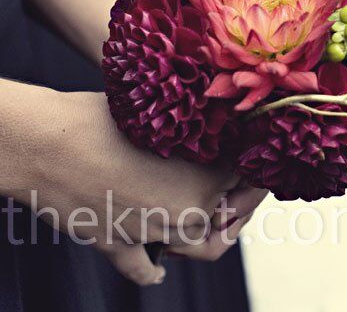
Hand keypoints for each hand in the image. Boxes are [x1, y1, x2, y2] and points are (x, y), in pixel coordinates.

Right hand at [8, 89, 266, 285]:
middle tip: (247, 189)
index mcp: (206, 179)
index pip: (250, 179)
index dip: (259, 168)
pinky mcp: (117, 246)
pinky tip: (162, 263)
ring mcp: (152, 234)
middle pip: (232, 215)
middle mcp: (187, 213)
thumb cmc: (105, 118)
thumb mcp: (163, 116)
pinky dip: (156, 266)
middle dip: (245, 202)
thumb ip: (196, 132)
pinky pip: (145, 267)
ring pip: (200, 248)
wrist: (48, 142)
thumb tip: (218, 126)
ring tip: (219, 220)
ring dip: (213, 235)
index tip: (263, 161)